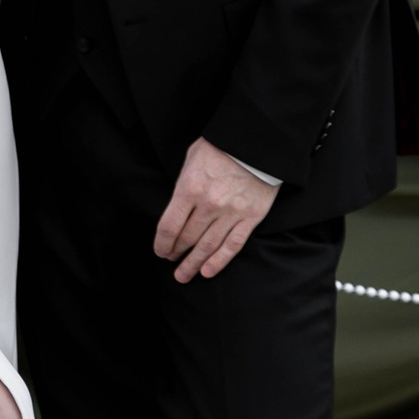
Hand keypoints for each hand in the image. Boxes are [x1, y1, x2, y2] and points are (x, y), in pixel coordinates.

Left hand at [154, 136, 277, 282]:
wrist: (257, 142)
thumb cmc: (221, 145)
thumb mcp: (192, 158)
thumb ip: (183, 184)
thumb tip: (177, 206)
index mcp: (189, 189)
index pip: (169, 227)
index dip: (162, 243)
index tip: (160, 250)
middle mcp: (208, 205)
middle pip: (187, 239)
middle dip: (176, 253)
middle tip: (171, 261)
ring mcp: (231, 213)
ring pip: (208, 246)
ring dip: (193, 263)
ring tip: (184, 275)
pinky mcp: (251, 217)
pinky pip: (233, 245)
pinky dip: (219, 261)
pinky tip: (208, 271)